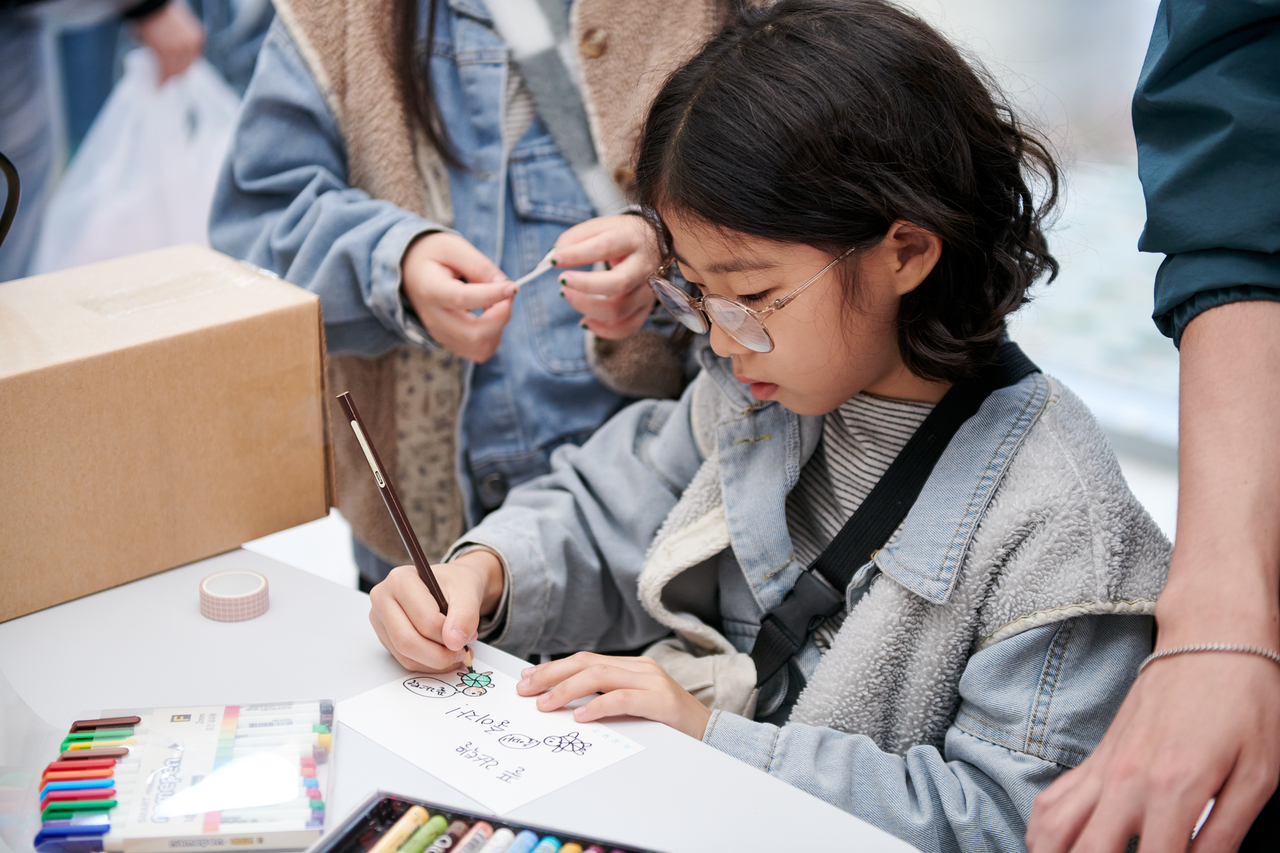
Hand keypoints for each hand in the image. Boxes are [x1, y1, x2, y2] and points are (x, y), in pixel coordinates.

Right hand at [132, 1, 204, 82]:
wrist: (150, 2)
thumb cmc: (159, 9)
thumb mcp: (178, 24)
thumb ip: (179, 38)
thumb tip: (171, 49)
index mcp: (197, 37)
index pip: (193, 59)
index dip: (185, 67)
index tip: (179, 73)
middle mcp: (191, 45)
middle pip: (185, 67)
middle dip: (176, 75)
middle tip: (169, 81)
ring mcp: (179, 49)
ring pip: (175, 70)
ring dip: (168, 79)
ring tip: (162, 86)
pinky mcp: (165, 51)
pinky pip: (164, 70)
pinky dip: (162, 79)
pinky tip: (158, 86)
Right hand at [368, 551, 504, 671]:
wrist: (451, 586)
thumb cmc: (455, 584)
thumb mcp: (467, 593)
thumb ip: (465, 616)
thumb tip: (455, 642)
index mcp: (400, 580)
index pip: (423, 619)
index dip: (448, 634)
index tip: (468, 637)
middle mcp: (383, 599)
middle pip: (406, 640)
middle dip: (439, 654)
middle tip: (462, 652)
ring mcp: (381, 620)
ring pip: (405, 655)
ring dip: (435, 661)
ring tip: (457, 652)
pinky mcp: (385, 637)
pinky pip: (405, 660)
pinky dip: (428, 664)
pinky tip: (445, 655)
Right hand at [402, 232, 515, 362]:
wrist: (410, 271)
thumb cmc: (433, 256)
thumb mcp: (454, 247)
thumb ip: (480, 265)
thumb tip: (506, 287)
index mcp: (431, 289)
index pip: (462, 299)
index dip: (491, 296)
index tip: (512, 287)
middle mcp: (433, 318)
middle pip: (474, 333)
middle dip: (501, 315)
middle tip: (506, 293)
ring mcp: (440, 334)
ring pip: (480, 348)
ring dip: (499, 328)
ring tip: (496, 304)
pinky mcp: (449, 342)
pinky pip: (479, 351)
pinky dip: (493, 337)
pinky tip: (489, 317)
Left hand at [515, 652, 711, 738]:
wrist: (712, 734)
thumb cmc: (668, 725)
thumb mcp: (634, 708)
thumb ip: (607, 700)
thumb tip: (565, 706)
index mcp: (632, 667)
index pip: (585, 660)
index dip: (554, 668)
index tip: (528, 679)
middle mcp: (641, 668)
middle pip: (587, 663)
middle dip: (551, 675)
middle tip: (526, 689)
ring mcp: (652, 682)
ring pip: (600, 675)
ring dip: (567, 689)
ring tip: (546, 704)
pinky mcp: (661, 701)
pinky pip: (623, 699)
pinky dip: (598, 705)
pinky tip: (581, 716)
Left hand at [550, 215, 659, 339]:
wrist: (658, 243)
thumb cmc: (623, 236)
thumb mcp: (601, 227)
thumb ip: (576, 238)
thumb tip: (553, 257)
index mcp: (633, 239)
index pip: (604, 247)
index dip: (576, 255)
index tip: (552, 260)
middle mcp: (645, 266)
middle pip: (618, 284)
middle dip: (584, 286)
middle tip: (562, 281)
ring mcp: (648, 290)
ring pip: (620, 310)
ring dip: (588, 308)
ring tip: (567, 295)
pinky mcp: (646, 308)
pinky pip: (628, 327)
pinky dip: (604, 330)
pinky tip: (585, 322)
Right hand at [1026, 652, 1279, 851]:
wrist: (1211, 638)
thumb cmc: (1245, 699)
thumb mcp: (1259, 774)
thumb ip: (1228, 832)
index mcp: (1174, 786)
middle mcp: (1127, 779)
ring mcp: (1104, 766)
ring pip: (1052, 829)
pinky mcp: (1097, 757)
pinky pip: (1053, 800)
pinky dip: (1044, 832)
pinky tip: (1055, 848)